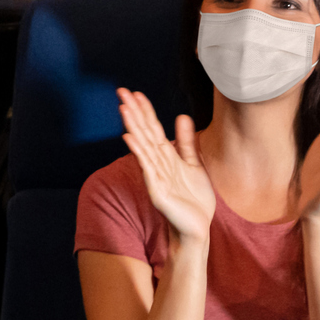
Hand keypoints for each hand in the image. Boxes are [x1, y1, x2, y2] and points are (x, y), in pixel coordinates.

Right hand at [116, 87, 213, 245]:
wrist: (197, 227)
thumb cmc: (194, 199)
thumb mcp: (194, 164)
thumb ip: (187, 142)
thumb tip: (182, 116)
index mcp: (166, 157)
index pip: (153, 129)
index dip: (145, 111)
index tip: (136, 93)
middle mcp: (157, 164)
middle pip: (144, 133)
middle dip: (134, 112)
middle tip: (122, 92)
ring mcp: (155, 176)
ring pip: (143, 146)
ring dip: (133, 127)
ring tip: (123, 109)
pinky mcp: (157, 190)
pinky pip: (147, 168)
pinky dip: (138, 152)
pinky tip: (130, 138)